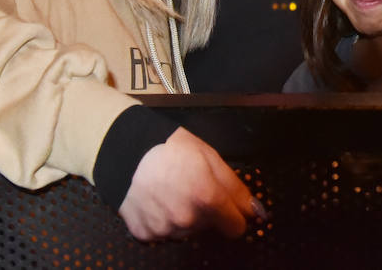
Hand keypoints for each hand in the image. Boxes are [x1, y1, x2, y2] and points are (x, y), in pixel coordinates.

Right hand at [119, 128, 261, 240]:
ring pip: (187, 232)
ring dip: (184, 216)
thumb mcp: (211, 157)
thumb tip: (255, 210)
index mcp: (207, 198)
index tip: (230, 207)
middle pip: (210, 227)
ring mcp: (164, 229)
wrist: (126, 150)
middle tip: (191, 186)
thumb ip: (236, 187)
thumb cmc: (170, 148)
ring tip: (171, 191)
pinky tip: (157, 200)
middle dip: (206, 211)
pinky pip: (163, 233)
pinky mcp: (145, 234)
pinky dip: (162, 220)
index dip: (235, 215)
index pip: (236, 228)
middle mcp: (186, 219)